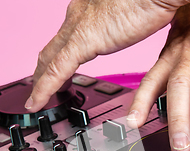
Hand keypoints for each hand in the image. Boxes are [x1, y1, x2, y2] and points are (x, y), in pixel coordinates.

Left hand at [26, 0, 189, 111]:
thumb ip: (128, 27)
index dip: (60, 54)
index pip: (67, 36)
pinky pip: (56, 70)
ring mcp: (79, 26)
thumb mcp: (136, 18)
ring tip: (36, 99)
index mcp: (91, 9)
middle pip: (54, 47)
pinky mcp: (83, 40)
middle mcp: (80, 14)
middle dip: (44, 69)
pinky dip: (44, 88)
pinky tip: (37, 102)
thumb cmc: (153, 0)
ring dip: (41, 80)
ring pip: (50, 59)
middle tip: (39, 87)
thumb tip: (136, 31)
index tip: (59, 71)